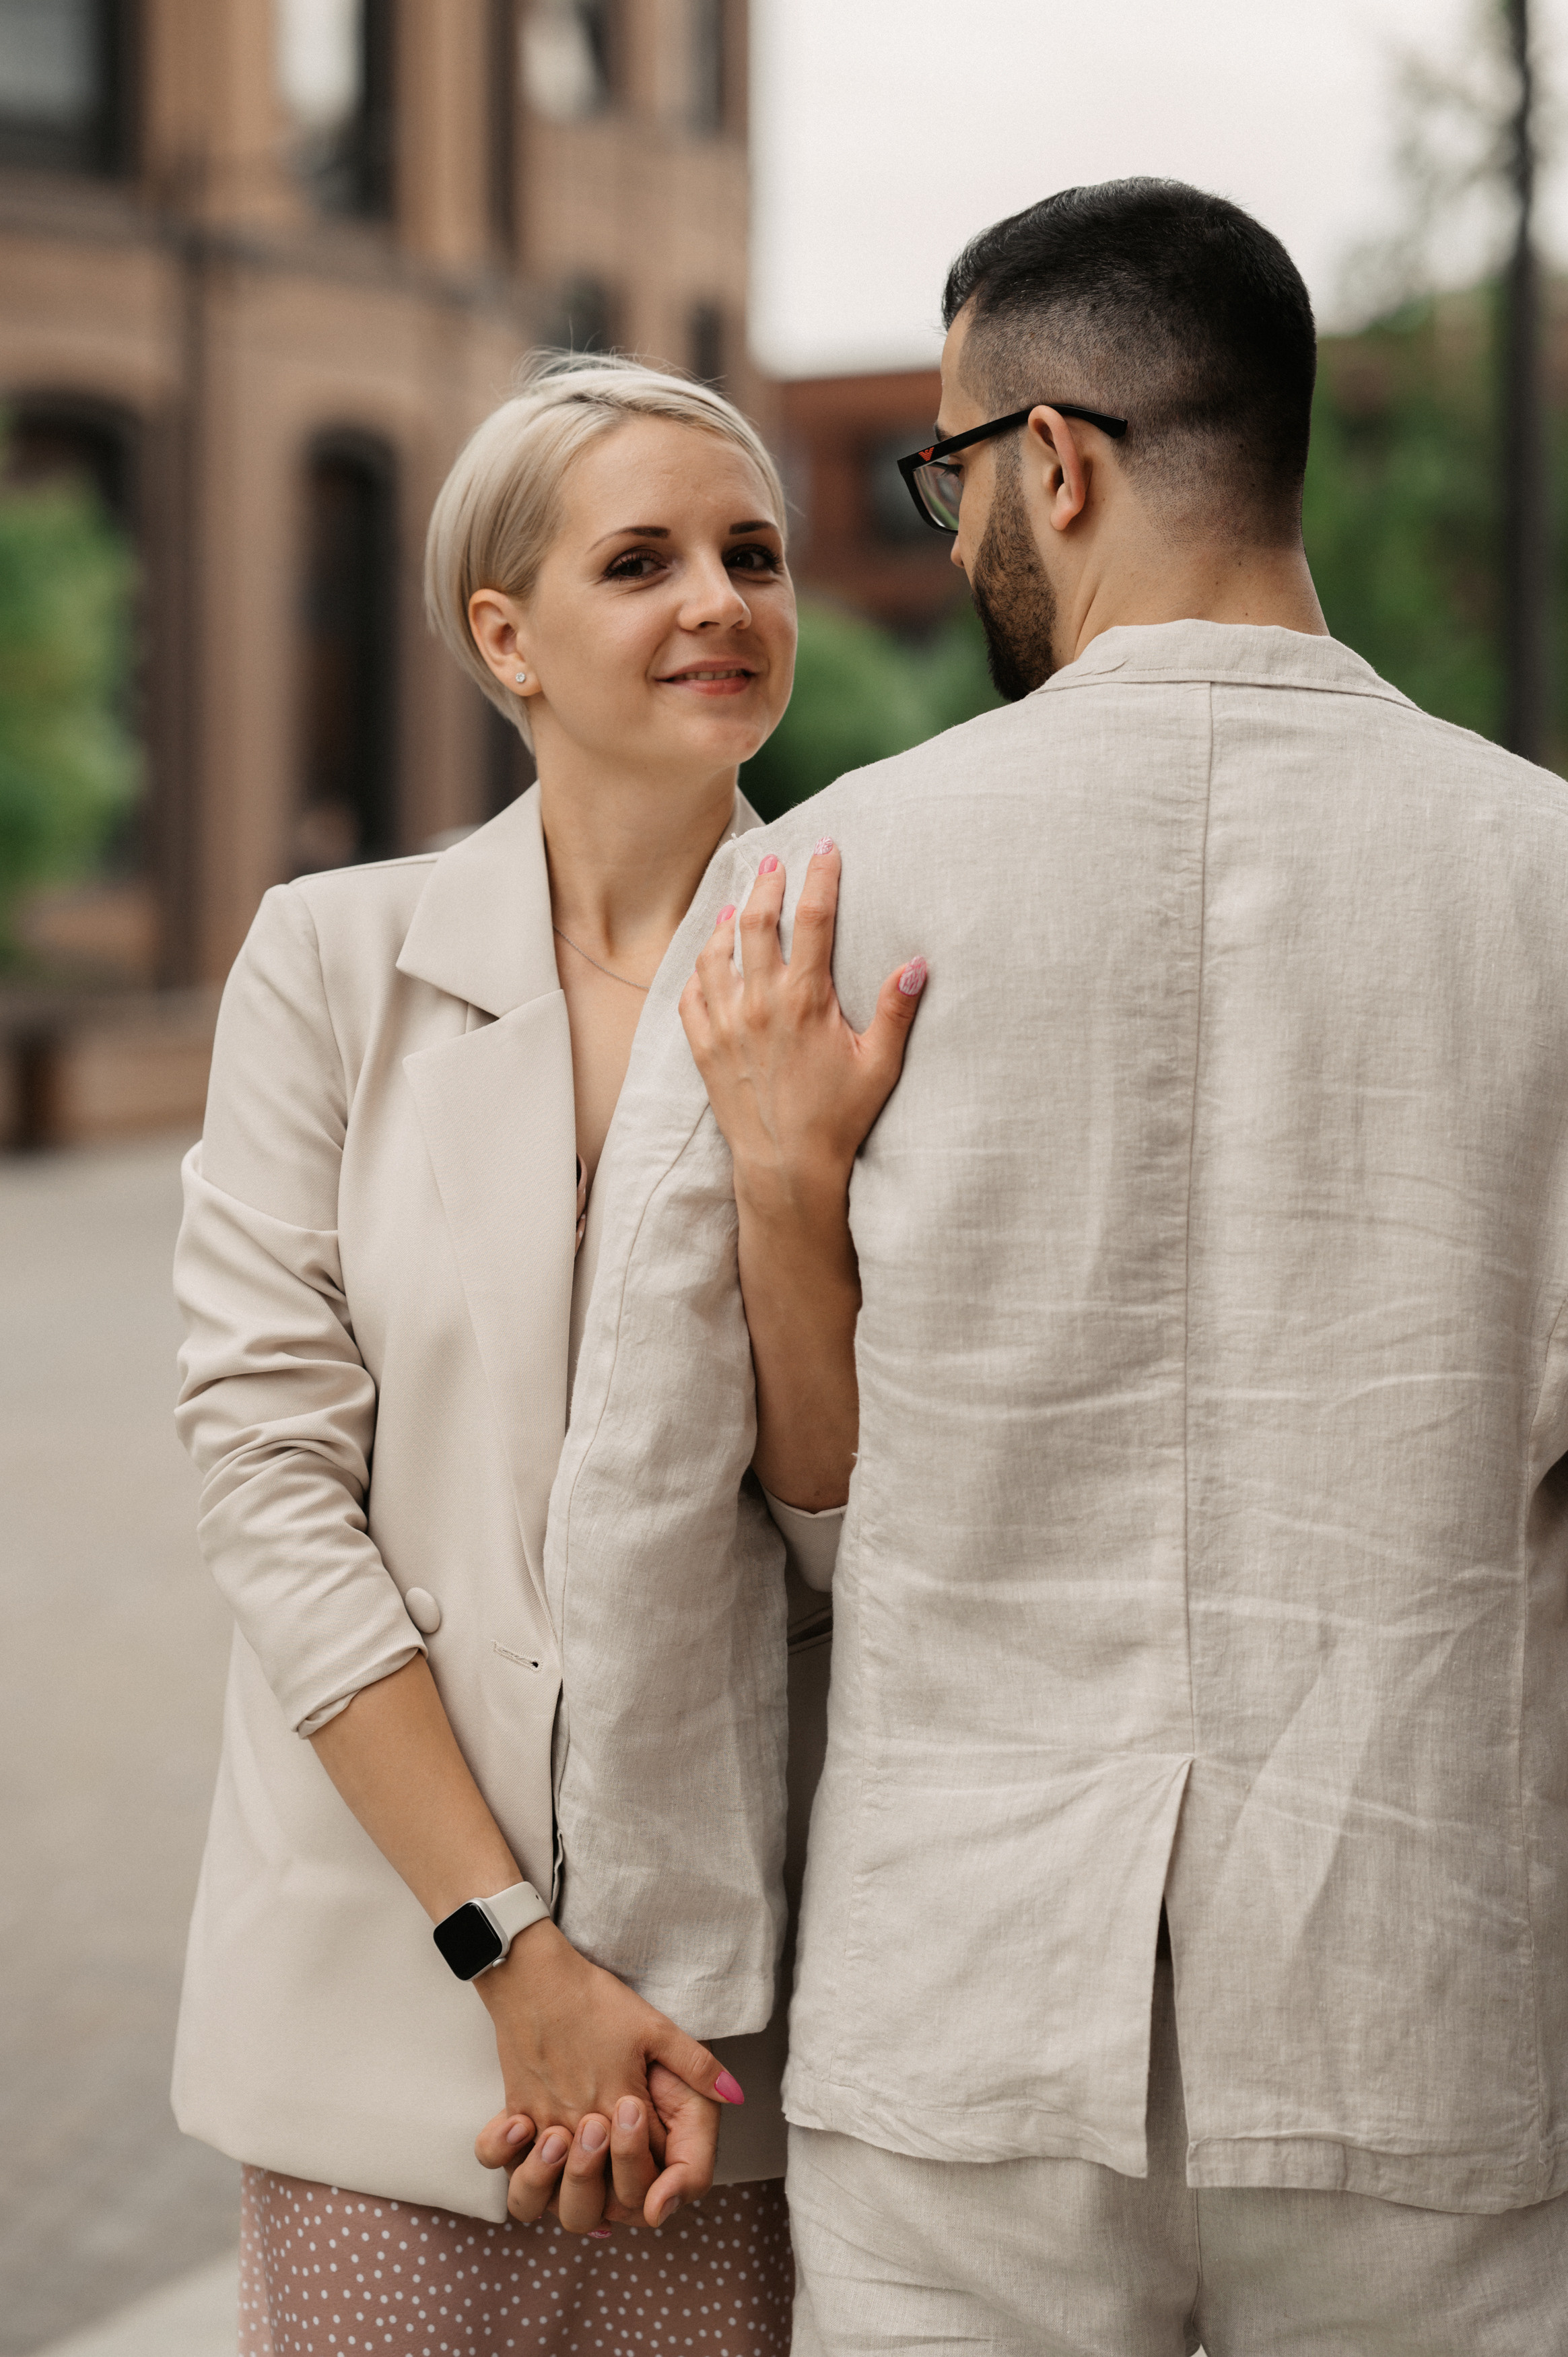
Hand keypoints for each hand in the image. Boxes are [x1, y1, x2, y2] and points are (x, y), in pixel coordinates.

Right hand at [472, 1920, 738, 2230]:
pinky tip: (542, 2164)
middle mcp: (579, 2124)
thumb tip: (735, 2094)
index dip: (662, 2179)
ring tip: (584, 2169)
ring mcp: (543, 2123)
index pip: (648, 2168)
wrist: (532, 1975)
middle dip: (620, 2192)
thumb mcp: (652, 2026)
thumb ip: (695, 2064)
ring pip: (551, 2191)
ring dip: (569, 2189)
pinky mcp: (516, 2112)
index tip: (666, 2174)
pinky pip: (511, 2165)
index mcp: (618, 2106)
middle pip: (599, 2193)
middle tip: (626, 2170)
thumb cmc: (592, 1998)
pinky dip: (524, 2171)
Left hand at [679, 840, 926, 1214]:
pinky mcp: (705, 1048)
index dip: (820, 877)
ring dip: (727, 922)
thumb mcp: (879, 1065)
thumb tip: (917, 964)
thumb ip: (895, 1011)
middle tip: (773, 863)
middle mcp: (759, 1004)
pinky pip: (690, 996)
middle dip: (766, 885)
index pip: (813, 919)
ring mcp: (726, 1025)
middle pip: (756, 923)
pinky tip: (709, 960)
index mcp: (805, 1000)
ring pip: (716, 954)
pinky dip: (698, 970)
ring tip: (738, 905)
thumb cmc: (839, 1119)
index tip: (824, 849)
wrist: (787, 1167)